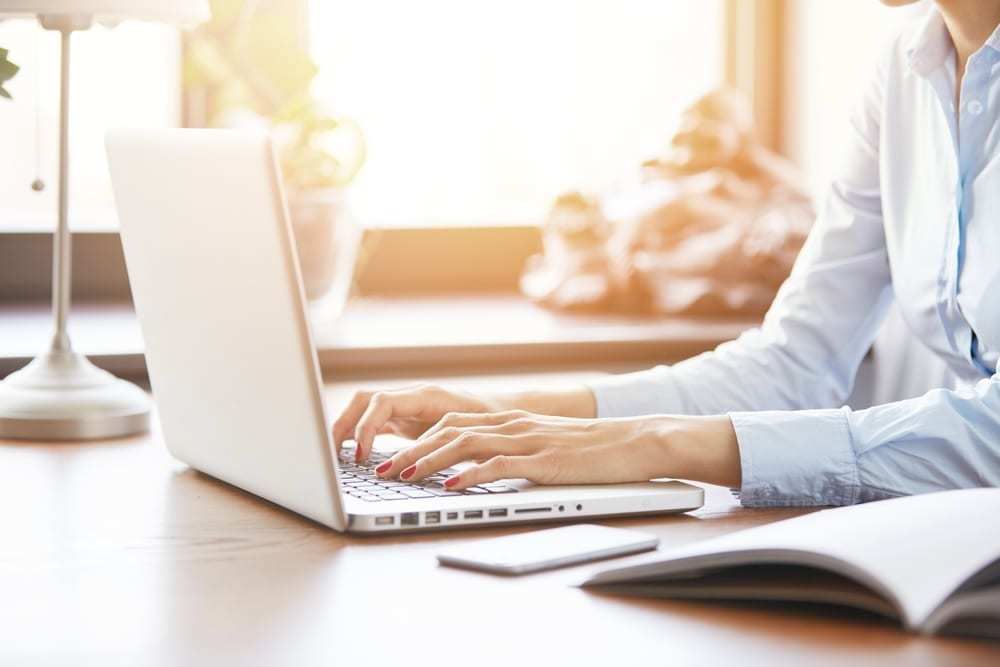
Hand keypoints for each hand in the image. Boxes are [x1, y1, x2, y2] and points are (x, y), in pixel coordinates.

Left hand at [332, 383, 597, 462]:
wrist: (634, 441)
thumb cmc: (591, 451)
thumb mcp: (543, 446)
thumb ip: (511, 452)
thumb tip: (478, 471)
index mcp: (509, 420)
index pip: (452, 422)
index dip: (418, 437)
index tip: (392, 454)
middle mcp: (512, 423)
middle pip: (449, 429)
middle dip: (412, 448)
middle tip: (384, 468)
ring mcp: (527, 439)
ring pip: (465, 442)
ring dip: (430, 459)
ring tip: (404, 476)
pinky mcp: (542, 459)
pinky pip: (497, 464)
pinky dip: (469, 474)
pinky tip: (450, 487)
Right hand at [332, 384, 501, 461]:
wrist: (503, 413)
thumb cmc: (491, 422)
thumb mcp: (469, 433)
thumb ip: (444, 443)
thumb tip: (413, 464)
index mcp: (425, 395)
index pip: (381, 402)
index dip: (365, 428)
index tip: (360, 455)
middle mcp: (411, 397)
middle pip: (363, 400)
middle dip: (343, 425)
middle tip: (333, 456)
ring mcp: (406, 407)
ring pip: (364, 409)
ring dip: (346, 429)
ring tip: (335, 457)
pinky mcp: (405, 420)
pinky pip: (374, 422)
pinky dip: (359, 436)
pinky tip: (352, 456)